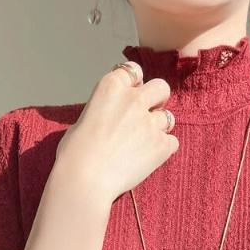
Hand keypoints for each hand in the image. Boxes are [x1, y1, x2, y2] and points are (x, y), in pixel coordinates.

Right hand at [54, 59, 179, 202]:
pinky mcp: (161, 145)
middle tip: (147, 116)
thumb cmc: (76, 153)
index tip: (130, 95)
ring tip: (143, 144)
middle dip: (157, 99)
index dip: (134, 84)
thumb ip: (105, 110)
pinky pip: (173, 142)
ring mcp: (150, 122)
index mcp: (111, 86)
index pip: (134, 71)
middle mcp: (134, 99)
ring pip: (168, 118)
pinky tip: (149, 159)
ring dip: (159, 128)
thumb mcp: (84, 118)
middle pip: (161, 87)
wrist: (85, 178)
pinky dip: (164, 149)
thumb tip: (110, 118)